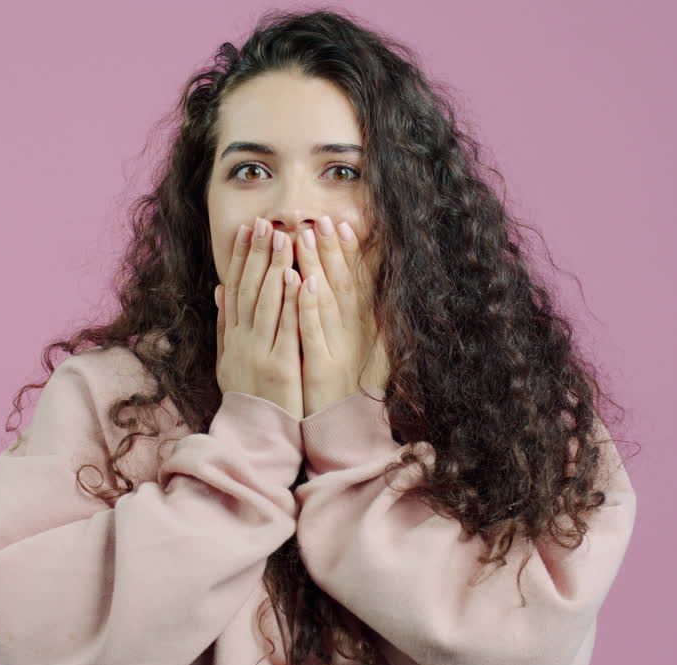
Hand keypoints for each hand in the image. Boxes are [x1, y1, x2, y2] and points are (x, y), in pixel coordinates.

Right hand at [215, 218, 304, 420]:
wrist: (253, 435)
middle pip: (250, 289)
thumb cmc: (247, 396)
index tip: (247, 229)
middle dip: (258, 253)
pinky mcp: (281, 366)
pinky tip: (297, 277)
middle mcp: (243, 340)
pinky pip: (287, 328)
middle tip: (265, 222)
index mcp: (232, 337)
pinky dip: (292, 302)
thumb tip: (220, 290)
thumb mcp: (228, 360)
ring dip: (275, 267)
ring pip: (267, 302)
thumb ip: (225, 325)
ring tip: (284, 238)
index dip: (240, 257)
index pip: (235, 288)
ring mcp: (260, 352)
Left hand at [294, 216, 390, 416]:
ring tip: (305, 236)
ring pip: (326, 300)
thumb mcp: (371, 356)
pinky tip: (300, 281)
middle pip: (342, 284)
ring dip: (317, 266)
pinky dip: (308, 305)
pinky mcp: (323, 367)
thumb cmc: (358, 394)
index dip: (348, 254)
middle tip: (322, 219)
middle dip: (331, 250)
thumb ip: (372, 325)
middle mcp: (354, 335)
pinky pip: (313, 331)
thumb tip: (376, 296)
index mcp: (363, 329)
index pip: (356, 284)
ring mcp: (339, 349)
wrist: (351, 433)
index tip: (340, 226)